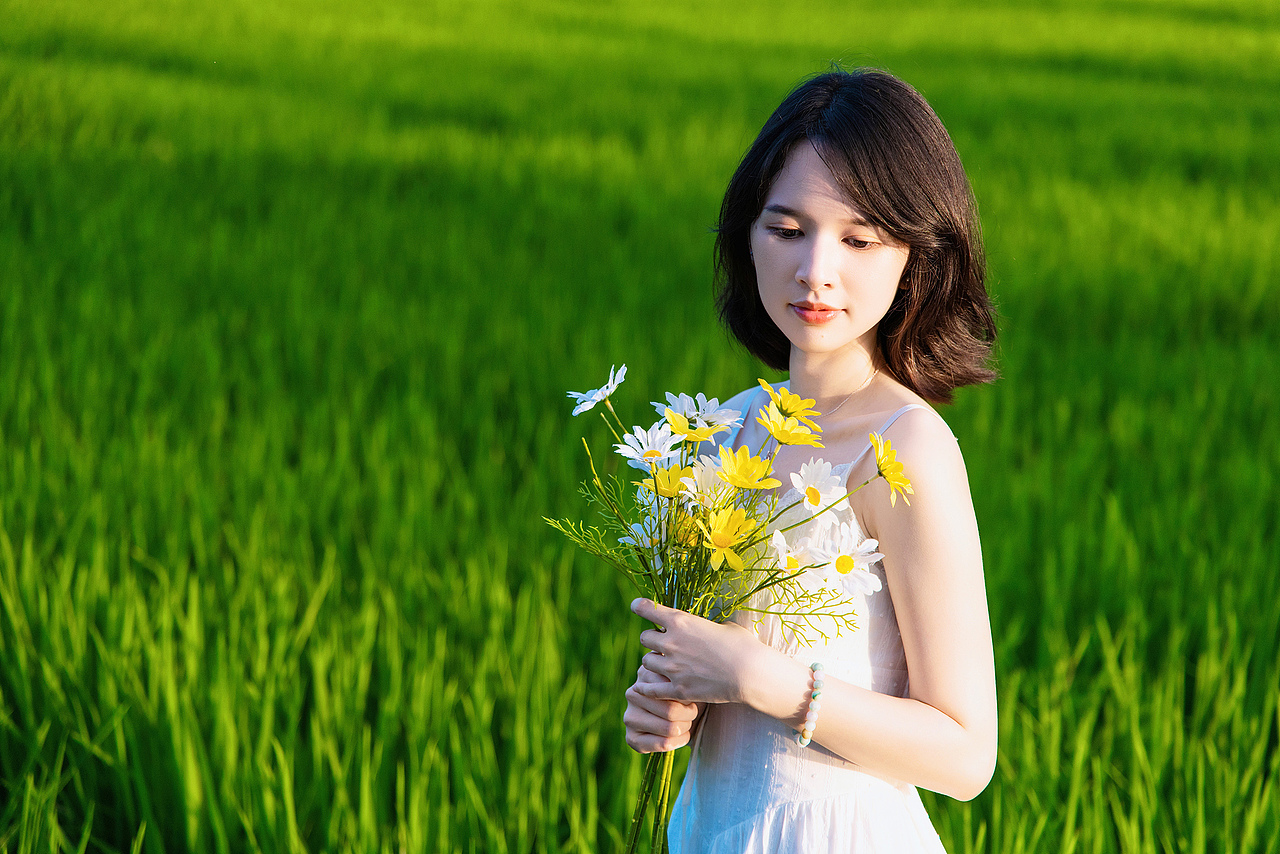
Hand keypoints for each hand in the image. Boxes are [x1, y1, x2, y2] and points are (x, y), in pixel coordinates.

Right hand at [623, 664, 701, 753]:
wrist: (686, 715)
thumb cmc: (690, 692)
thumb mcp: (688, 680)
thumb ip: (684, 678)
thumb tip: (681, 685)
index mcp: (645, 672)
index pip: (673, 688)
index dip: (690, 696)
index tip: (694, 696)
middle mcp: (632, 693)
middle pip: (672, 711)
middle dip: (689, 715)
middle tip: (693, 712)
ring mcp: (629, 716)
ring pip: (669, 728)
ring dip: (685, 728)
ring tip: (687, 722)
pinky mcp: (631, 737)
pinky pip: (663, 744)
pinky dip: (678, 742)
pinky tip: (681, 735)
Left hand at [629, 598, 769, 706]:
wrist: (751, 673)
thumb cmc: (743, 645)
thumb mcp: (723, 626)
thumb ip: (705, 626)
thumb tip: (703, 628)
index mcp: (681, 621)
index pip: (648, 608)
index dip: (640, 606)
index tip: (637, 606)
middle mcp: (671, 642)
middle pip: (644, 638)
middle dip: (652, 640)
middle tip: (662, 645)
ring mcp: (672, 667)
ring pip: (646, 663)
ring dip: (653, 663)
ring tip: (664, 666)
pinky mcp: (677, 689)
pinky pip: (650, 688)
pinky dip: (648, 687)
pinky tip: (648, 687)